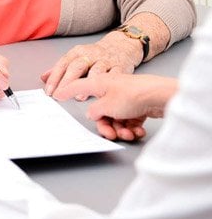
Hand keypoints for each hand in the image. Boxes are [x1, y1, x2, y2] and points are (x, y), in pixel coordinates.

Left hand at [40, 33, 138, 96]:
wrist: (121, 45)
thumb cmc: (95, 54)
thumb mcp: (76, 57)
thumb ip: (61, 68)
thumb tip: (43, 78)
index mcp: (77, 52)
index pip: (63, 64)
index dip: (55, 78)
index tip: (49, 91)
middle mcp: (90, 55)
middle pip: (77, 66)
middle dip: (67, 81)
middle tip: (60, 95)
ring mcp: (106, 60)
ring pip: (96, 70)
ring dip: (87, 83)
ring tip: (79, 97)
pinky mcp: (120, 67)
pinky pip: (114, 75)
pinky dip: (108, 85)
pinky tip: (103, 95)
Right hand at [53, 73, 176, 140]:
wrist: (161, 96)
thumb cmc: (134, 95)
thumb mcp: (107, 106)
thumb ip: (95, 111)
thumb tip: (92, 114)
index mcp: (99, 83)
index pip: (78, 86)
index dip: (66, 91)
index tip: (56, 94)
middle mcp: (110, 89)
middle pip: (100, 111)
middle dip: (106, 126)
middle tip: (111, 134)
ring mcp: (124, 98)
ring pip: (115, 118)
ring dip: (121, 130)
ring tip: (129, 134)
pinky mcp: (137, 106)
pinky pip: (128, 120)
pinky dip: (132, 128)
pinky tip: (138, 131)